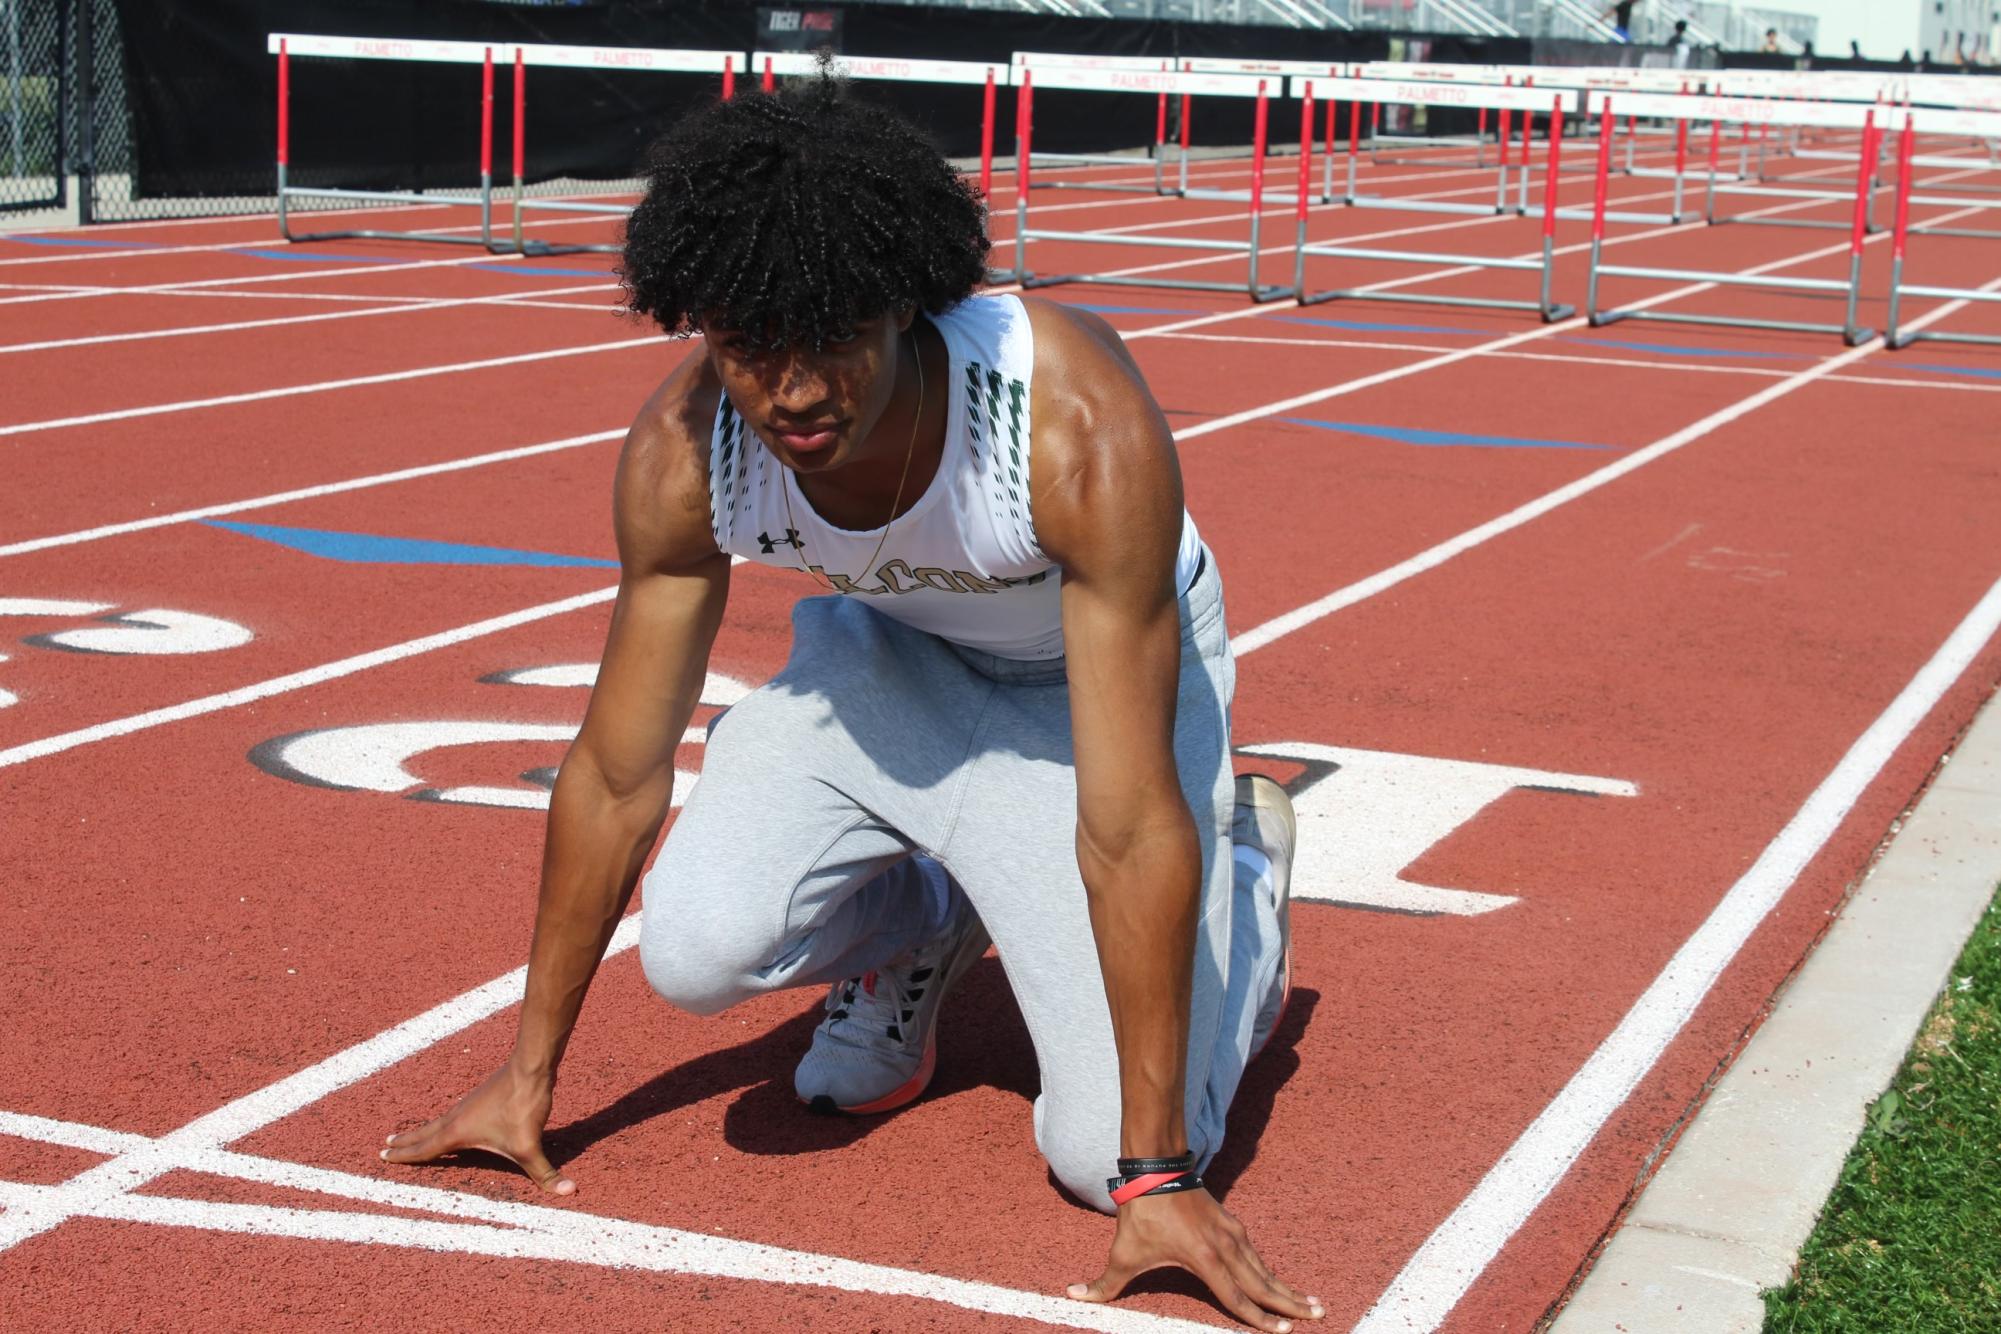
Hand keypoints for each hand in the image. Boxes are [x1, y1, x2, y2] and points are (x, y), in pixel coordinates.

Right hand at [380, 1062, 573, 1195]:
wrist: (530, 1068)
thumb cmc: (523, 1106)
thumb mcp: (532, 1147)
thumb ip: (546, 1174)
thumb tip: (569, 1192)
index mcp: (458, 1132)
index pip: (425, 1148)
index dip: (405, 1156)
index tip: (383, 1157)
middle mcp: (456, 1117)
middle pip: (424, 1132)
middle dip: (406, 1142)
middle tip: (385, 1147)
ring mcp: (467, 1105)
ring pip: (438, 1122)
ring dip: (421, 1131)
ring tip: (409, 1136)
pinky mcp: (480, 1097)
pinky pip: (452, 1114)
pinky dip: (441, 1122)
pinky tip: (449, 1123)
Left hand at [1068, 1187, 1322, 1331]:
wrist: (1156, 1169)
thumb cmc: (1141, 1214)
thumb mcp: (1122, 1252)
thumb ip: (1104, 1283)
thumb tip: (1073, 1295)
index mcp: (1204, 1260)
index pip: (1236, 1297)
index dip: (1258, 1318)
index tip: (1282, 1332)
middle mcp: (1225, 1247)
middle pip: (1264, 1282)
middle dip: (1291, 1302)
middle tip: (1319, 1314)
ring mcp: (1232, 1234)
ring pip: (1264, 1268)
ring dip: (1286, 1286)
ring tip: (1312, 1302)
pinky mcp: (1231, 1224)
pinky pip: (1255, 1254)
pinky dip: (1270, 1270)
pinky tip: (1279, 1281)